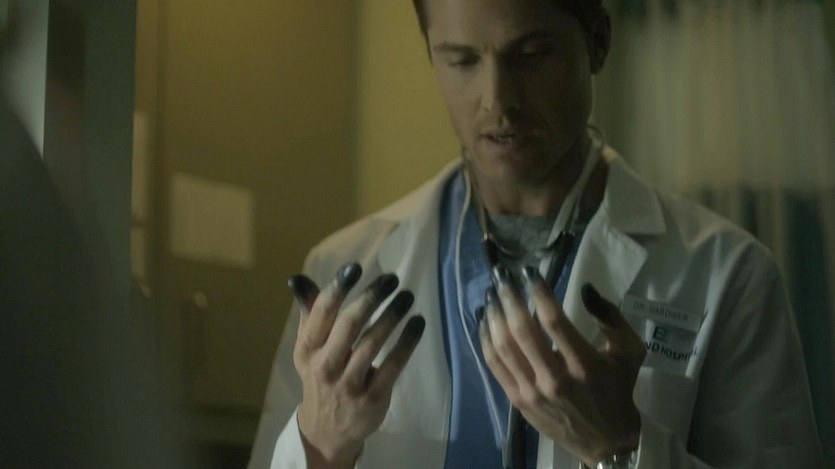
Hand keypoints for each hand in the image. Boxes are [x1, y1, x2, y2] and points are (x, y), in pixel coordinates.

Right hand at [289, 263, 424, 468]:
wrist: (326, 431)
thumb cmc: (322, 377)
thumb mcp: (309, 349)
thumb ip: (309, 313)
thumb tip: (298, 279)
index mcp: (308, 349)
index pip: (321, 313)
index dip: (337, 288)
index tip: (355, 268)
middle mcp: (325, 366)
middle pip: (349, 324)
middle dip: (371, 297)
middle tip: (391, 279)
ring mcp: (349, 384)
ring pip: (373, 343)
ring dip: (392, 315)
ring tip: (406, 297)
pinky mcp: (373, 399)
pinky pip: (393, 365)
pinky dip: (407, 342)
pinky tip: (417, 323)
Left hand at [478, 265, 644, 466]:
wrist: (606, 441)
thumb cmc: (619, 389)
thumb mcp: (629, 351)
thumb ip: (610, 316)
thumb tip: (585, 288)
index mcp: (584, 365)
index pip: (553, 320)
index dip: (538, 292)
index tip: (529, 272)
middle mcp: (555, 379)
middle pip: (522, 331)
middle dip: (508, 297)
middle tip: (501, 275)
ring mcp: (533, 392)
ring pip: (503, 347)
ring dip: (494, 315)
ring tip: (491, 294)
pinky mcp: (518, 400)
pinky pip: (495, 365)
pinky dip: (485, 339)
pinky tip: (484, 320)